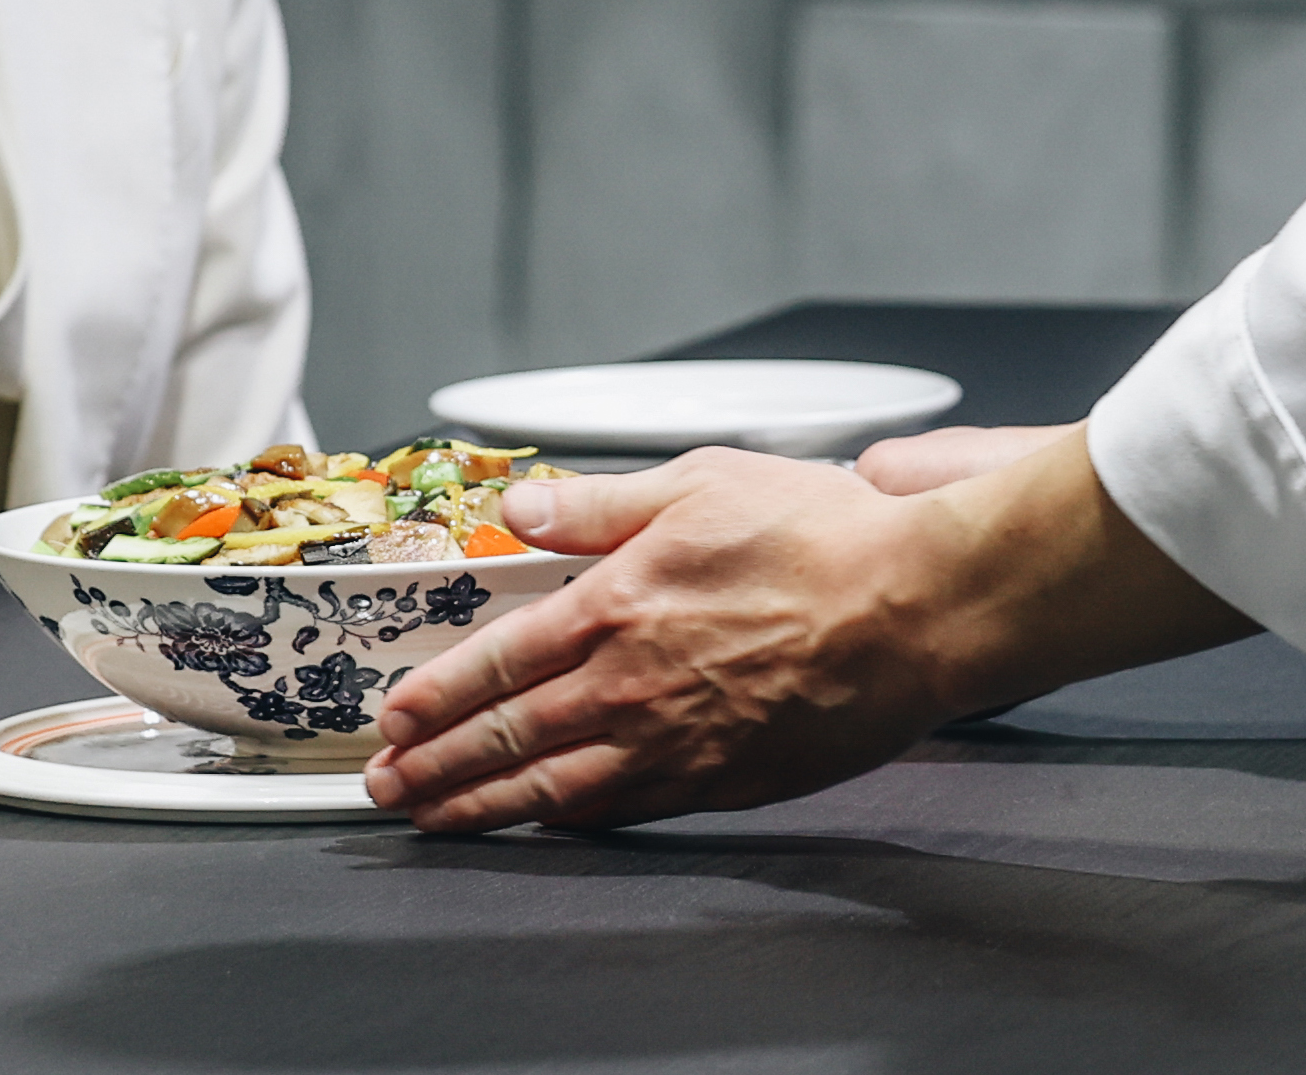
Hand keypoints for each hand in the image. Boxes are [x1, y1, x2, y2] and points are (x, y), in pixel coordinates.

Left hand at [362, 424, 1249, 834]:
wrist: (915, 608)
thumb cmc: (825, 539)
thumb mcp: (700, 482)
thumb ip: (597, 504)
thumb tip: (520, 506)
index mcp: (615, 603)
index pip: (493, 661)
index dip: (434, 695)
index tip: (394, 715)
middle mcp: (629, 685)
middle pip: (505, 739)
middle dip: (435, 767)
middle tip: (390, 785)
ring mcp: (672, 743)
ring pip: (551, 791)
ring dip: (482, 807)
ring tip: (438, 819)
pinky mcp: (720, 780)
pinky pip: (623, 813)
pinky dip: (568, 824)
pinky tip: (547, 823)